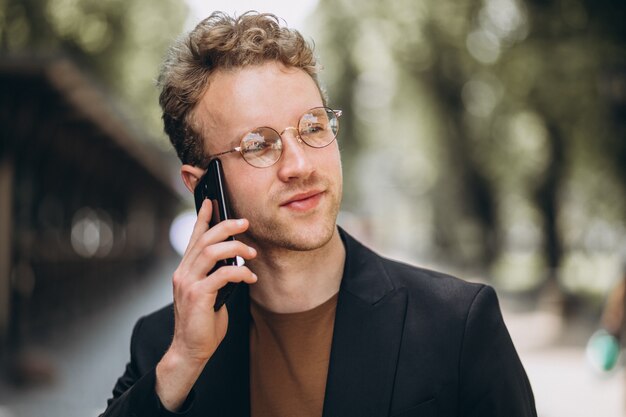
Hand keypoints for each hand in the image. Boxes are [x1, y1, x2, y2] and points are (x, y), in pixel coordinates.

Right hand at [156, 199, 256, 409]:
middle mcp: (183, 273)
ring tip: (252, 253)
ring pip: (211, 252)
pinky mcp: (198, 296)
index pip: (193, 237)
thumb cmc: (202, 322)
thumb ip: (215, 274)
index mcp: (185, 270)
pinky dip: (239, 273)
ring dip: (235, 248)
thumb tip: (234, 259)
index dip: (202, 217)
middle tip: (245, 223)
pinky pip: (222, 274)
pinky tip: (250, 278)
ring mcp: (188, 283)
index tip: (211, 201)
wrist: (190, 349)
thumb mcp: (208, 293)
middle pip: (204, 239)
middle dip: (226, 226)